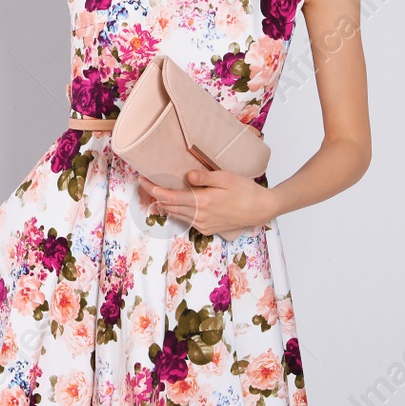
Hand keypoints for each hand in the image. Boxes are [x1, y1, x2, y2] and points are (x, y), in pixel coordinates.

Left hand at [139, 167, 278, 237]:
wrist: (262, 209)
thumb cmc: (246, 190)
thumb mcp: (226, 178)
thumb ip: (204, 177)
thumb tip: (186, 176)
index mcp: (202, 202)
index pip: (169, 197)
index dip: (153, 189)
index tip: (142, 180)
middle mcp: (200, 216)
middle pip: (169, 207)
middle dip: (155, 195)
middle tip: (146, 183)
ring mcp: (203, 225)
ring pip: (176, 215)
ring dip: (166, 204)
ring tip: (158, 191)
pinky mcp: (208, 229)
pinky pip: (187, 220)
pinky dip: (178, 211)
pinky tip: (178, 202)